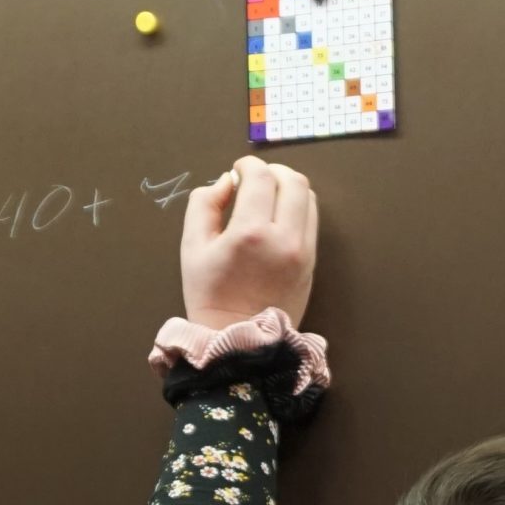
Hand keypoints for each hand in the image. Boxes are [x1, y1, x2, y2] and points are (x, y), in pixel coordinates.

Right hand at [181, 156, 317, 331]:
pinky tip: (278, 215)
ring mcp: (303, 251)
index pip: (261, 176)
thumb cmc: (210, 294)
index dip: (248, 164)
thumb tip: (226, 181)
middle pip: (292, 180)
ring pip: (307, 197)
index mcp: (250, 232)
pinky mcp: (312, 262)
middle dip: (272, 170)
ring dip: (287, 186)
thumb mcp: (192, 247)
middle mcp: (284, 238)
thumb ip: (203, 205)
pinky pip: (311, 220)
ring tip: (267, 195)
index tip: (237, 170)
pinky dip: (297, 207)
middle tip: (254, 178)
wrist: (240, 340)